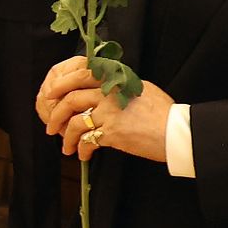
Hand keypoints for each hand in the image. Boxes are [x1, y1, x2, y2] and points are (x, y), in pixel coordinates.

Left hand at [37, 56, 173, 161]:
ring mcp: (110, 112)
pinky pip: (87, 139)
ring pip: (74, 121)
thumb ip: (121, 87)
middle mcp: (109, 92)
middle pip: (71, 97)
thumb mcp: (141, 89)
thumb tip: (106, 90)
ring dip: (66, 136)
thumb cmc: (163, 112)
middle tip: (50, 124)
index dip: (62, 83)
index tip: (51, 94)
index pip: (81, 74)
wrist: (176, 131)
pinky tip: (83, 154)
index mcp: (116, 79)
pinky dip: (81, 148)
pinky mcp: (112, 132)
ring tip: (66, 147)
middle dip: (56, 112)